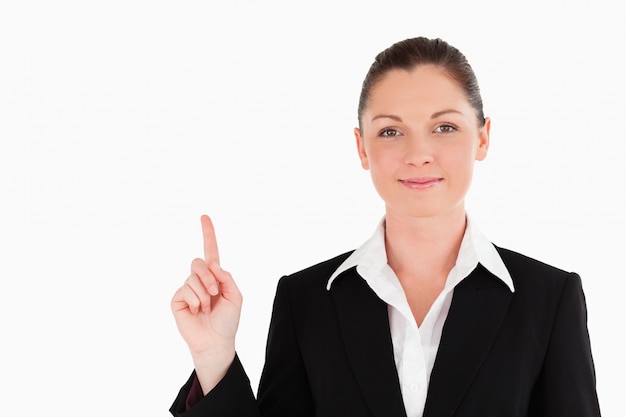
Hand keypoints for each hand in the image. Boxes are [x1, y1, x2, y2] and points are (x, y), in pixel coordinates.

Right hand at [171, 215, 241, 391]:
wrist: (215, 341)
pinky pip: (185, 290)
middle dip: (208, 277)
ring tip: (206, 308)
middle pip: (198, 262)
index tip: (204, 216)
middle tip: (214, 294)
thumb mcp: (235, 296)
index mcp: (215, 276)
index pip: (211, 251)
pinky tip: (196, 311)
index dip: (208, 234)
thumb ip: (227, 278)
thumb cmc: (227, 320)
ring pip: (193, 278)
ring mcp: (187, 288)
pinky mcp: (177, 299)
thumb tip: (213, 265)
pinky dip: (194, 301)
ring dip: (203, 294)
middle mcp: (200, 279)